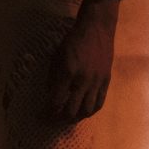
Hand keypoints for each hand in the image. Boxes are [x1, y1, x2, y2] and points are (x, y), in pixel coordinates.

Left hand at [43, 0, 118, 120]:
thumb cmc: (73, 40)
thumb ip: (54, 77)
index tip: (42, 115)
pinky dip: (90, 111)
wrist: (96, 29)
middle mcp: (82, 80)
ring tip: (69, 117)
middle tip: (54, 119)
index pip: (56, 100)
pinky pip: (99, 103)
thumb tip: (51, 94)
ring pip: (87, 111)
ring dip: (76, 118)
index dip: (48, 112)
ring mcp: (96, 82)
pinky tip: (84, 111)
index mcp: (67, 72)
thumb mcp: (57, 56)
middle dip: (60, 118)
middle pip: (71, 110)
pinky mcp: (106, 81)